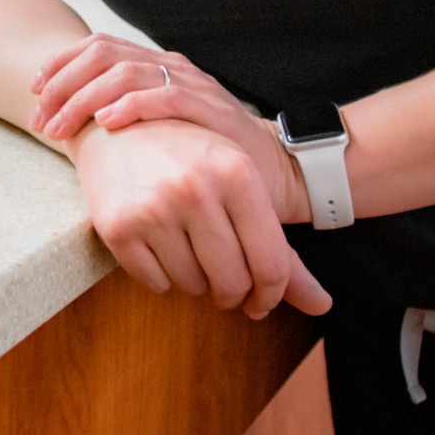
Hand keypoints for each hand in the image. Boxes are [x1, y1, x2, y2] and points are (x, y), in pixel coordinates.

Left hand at [32, 34, 309, 225]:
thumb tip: (69, 122)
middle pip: (102, 55)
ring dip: (84, 99)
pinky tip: (106, 123)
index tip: (34, 92)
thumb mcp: (157, 129)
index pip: (98, 47)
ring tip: (61, 125)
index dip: (60, 65)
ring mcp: (192, 84)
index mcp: (155, 65)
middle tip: (40, 116)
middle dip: (63, 84)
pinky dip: (129, 106)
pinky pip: (164, 96)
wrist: (273, 169)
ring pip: (125, 72)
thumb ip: (123, 116)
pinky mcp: (212, 108)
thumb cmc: (207, 154)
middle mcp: (171, 66)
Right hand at [69, 119, 330, 317]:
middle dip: (231, 293)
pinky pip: (156, 283)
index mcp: (236, 172)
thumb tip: (322, 307)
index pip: (271, 265)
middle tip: (223, 281)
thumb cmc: (188, 158)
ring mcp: (153, 207)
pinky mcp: (118, 226)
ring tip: (185, 246)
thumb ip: (281, 250)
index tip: (260, 300)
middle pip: (232, 283)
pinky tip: (157, 243)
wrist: (113, 128)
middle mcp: (196, 188)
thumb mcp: (239, 186)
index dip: (270, 294)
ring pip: (192, 286)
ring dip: (195, 280)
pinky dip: (161, 275)